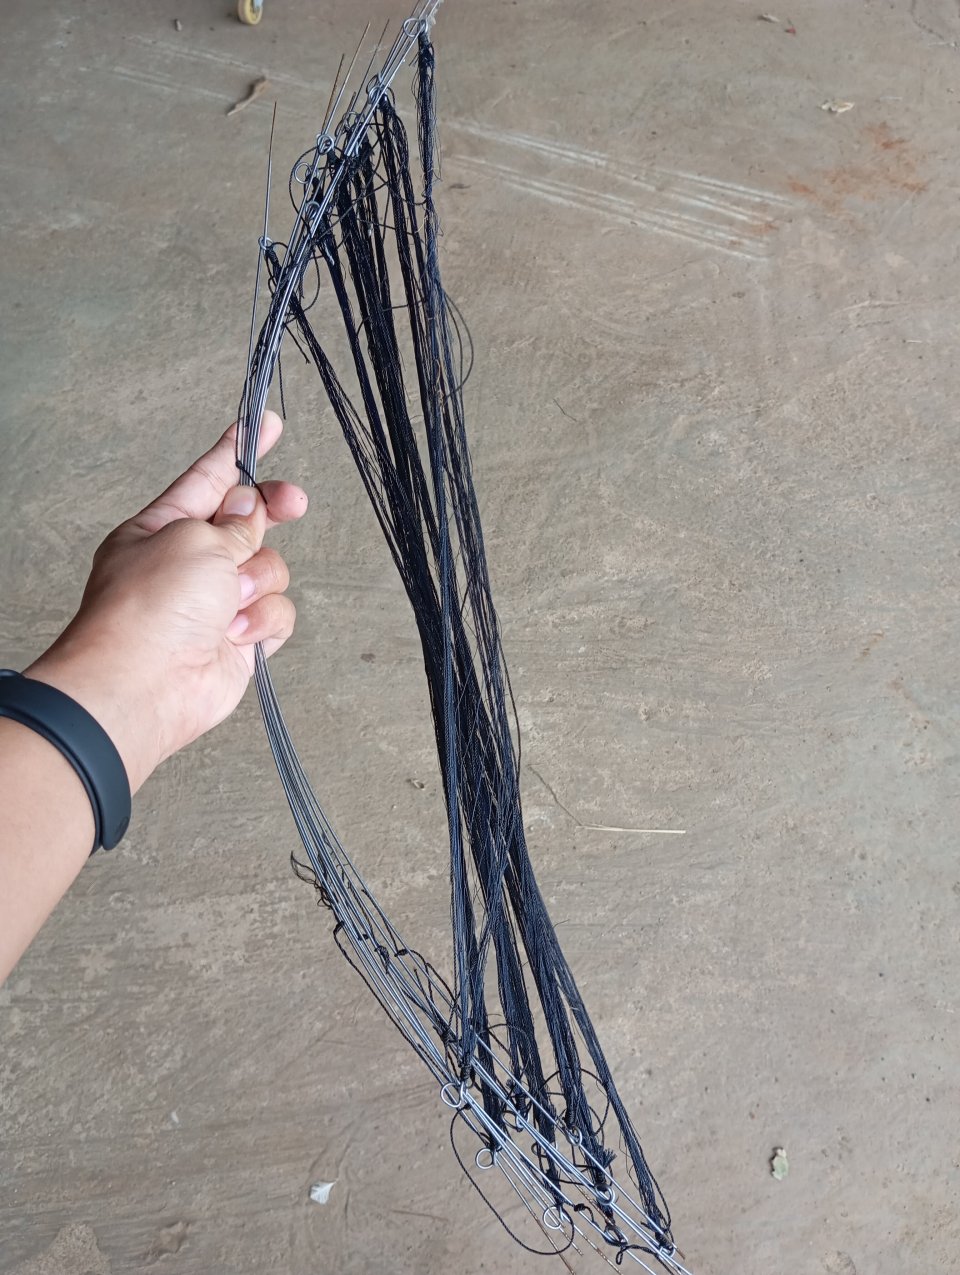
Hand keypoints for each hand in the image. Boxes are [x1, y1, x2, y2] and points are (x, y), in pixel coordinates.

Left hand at [26, 412, 306, 792]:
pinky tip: (237, 635)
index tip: (266, 423)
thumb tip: (253, 510)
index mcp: (163, 528)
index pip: (207, 479)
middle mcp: (190, 563)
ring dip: (257, 581)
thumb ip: (234, 520)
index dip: (237, 449)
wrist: (146, 685)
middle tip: (294, 503)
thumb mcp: (194, 537)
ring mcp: (216, 602)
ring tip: (229, 602)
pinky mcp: (240, 639)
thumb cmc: (150, 607)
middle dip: (271, 514)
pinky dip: (263, 622)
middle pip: (247, 523)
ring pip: (270, 569)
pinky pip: (277, 614)